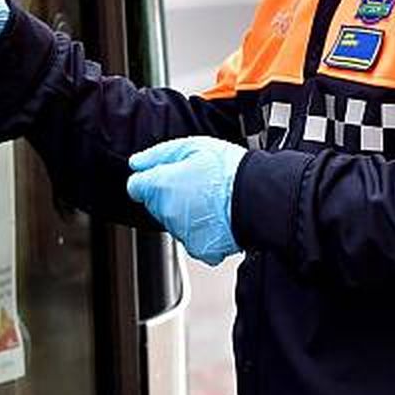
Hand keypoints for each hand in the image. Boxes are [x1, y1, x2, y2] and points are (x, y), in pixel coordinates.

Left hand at [126, 136, 245, 265]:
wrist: (258, 196)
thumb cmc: (228, 170)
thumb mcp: (192, 146)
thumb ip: (157, 155)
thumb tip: (136, 163)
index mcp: (162, 186)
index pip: (136, 186)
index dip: (148, 178)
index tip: (162, 175)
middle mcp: (168, 213)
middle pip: (156, 204)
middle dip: (169, 193)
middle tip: (196, 182)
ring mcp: (183, 233)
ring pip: (174, 221)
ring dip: (184, 211)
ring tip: (209, 198)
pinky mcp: (200, 248)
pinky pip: (192, 237)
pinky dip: (200, 229)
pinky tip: (215, 215)